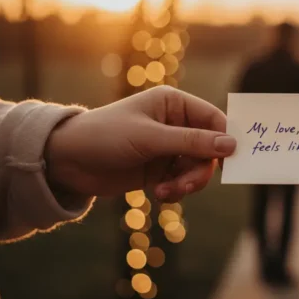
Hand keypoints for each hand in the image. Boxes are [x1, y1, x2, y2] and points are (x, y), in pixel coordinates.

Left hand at [45, 86, 235, 202]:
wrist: (66, 161)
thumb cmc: (105, 136)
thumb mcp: (150, 138)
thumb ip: (191, 142)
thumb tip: (231, 144)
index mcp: (174, 104)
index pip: (213, 119)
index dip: (225, 139)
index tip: (231, 161)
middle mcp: (175, 124)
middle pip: (210, 148)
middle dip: (200, 169)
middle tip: (187, 184)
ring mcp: (168, 148)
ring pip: (197, 168)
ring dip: (187, 183)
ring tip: (167, 192)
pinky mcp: (160, 170)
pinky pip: (182, 181)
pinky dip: (176, 190)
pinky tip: (159, 194)